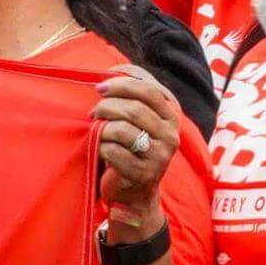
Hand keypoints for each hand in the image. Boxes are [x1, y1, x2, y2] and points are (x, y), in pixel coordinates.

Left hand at [93, 64, 180, 240]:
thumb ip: (134, 96)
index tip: (101, 86)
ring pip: (123, 130)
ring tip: (95, 130)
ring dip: (102, 127)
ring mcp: (158, 157)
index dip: (123, 84)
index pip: (150, 91)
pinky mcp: (142, 174)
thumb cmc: (132, 149)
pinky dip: (101, 147)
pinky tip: (98, 149)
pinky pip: (114, 152)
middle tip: (94, 111)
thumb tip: (116, 69)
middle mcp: (170, 136)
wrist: (135, 195)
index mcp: (171, 117)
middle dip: (108, 106)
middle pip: (135, 109)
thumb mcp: (140, 122)